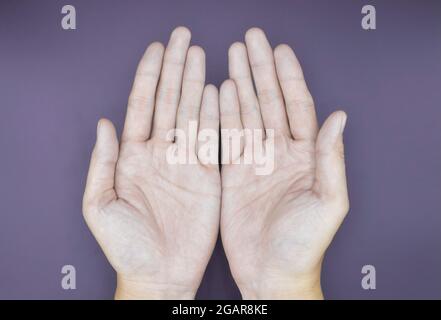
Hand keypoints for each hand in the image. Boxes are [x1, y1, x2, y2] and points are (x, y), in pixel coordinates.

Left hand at [83, 27, 220, 298]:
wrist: (160, 274)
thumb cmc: (127, 247)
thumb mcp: (100, 206)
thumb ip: (101, 163)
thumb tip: (104, 123)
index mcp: (133, 158)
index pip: (142, 106)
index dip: (149, 77)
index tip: (158, 49)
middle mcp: (160, 154)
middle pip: (169, 101)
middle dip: (175, 69)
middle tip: (183, 38)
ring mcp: (185, 162)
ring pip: (192, 114)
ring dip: (196, 84)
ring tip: (200, 55)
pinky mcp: (207, 175)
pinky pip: (212, 139)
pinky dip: (215, 114)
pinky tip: (218, 91)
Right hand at [220, 28, 348, 298]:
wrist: (272, 273)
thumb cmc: (303, 245)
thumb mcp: (328, 203)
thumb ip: (332, 160)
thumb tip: (339, 117)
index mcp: (305, 158)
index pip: (297, 107)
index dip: (288, 78)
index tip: (278, 50)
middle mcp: (280, 154)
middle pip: (269, 102)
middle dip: (260, 70)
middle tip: (250, 40)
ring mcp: (256, 162)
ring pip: (247, 114)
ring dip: (240, 85)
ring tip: (231, 57)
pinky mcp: (234, 174)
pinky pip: (227, 137)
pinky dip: (222, 114)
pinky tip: (218, 92)